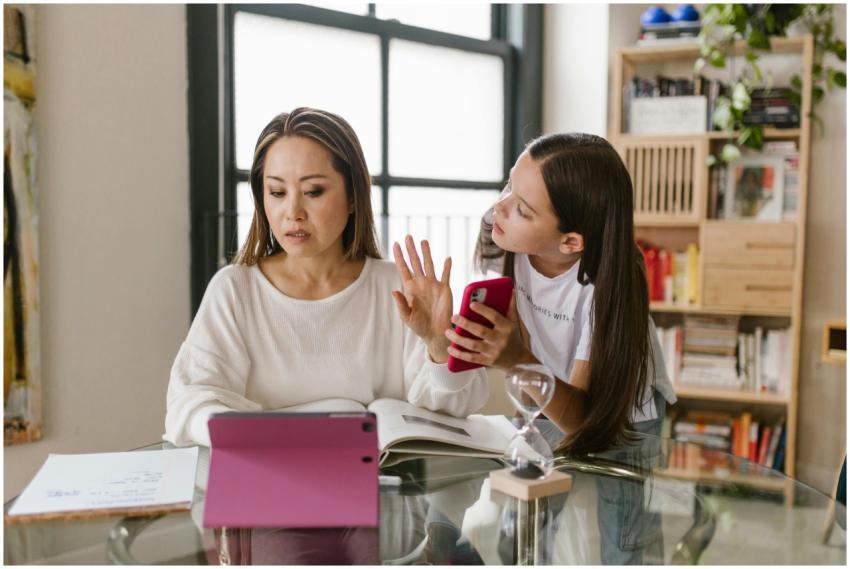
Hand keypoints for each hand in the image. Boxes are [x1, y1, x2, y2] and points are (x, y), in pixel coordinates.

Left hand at [392, 235, 452, 363]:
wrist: (436, 333)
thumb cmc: (419, 326)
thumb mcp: (407, 317)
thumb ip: (401, 304)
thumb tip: (394, 291)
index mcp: (410, 289)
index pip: (403, 268)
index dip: (400, 257)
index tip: (396, 244)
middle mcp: (421, 284)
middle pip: (415, 263)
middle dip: (411, 250)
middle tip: (408, 237)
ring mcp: (433, 285)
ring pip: (429, 265)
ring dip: (426, 253)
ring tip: (423, 241)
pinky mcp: (445, 289)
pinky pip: (446, 275)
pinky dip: (447, 267)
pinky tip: (447, 258)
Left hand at [444, 293, 534, 370]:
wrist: (519, 360)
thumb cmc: (512, 337)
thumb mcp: (514, 322)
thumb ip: (510, 307)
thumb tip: (510, 291)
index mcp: (506, 327)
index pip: (494, 317)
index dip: (483, 310)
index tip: (471, 304)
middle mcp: (500, 340)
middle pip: (480, 331)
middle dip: (465, 324)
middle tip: (453, 317)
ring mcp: (493, 352)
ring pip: (473, 345)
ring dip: (458, 338)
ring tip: (448, 331)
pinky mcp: (487, 361)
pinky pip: (471, 358)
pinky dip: (459, 354)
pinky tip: (450, 348)